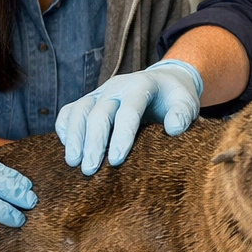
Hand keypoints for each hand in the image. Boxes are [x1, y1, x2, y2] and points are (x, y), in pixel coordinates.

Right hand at [54, 59, 203, 174]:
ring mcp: (100, 92)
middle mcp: (117, 86)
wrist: (162, 82)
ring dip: (74, 136)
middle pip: (100, 112)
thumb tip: (173, 129)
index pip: (129, 109)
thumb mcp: (186, 102)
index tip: (116, 160)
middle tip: (90, 169)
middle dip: (94, 142)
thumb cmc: (174, 98)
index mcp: (142, 85)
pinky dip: (64, 127)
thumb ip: (183, 114)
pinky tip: (67, 147)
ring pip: (79, 110)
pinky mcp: (90, 100)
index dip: (121, 135)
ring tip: (73, 162)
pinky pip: (70, 110)